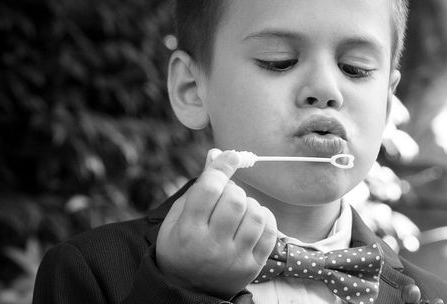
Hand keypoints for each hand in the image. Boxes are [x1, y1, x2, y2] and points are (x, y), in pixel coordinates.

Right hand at [156, 149, 277, 297]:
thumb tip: (218, 155)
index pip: (209, 189)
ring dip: (249, 204)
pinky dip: (264, 218)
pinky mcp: (252, 266)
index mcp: (187, 232)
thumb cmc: (181, 247)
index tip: (232, 156)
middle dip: (233, 189)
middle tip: (226, 195)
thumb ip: (197, 188)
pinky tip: (252, 220)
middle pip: (235, 200)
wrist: (189, 291)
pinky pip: (270, 231)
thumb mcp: (177, 219)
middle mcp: (212, 247)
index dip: (222, 167)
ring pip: (255, 214)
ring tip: (238, 211)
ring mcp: (234, 258)